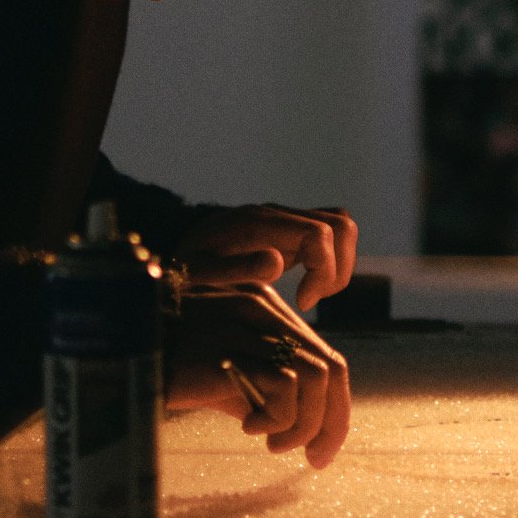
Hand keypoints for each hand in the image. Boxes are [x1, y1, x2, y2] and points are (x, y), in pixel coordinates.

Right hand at [166, 286, 351, 469]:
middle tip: (315, 458)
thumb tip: (298, 428)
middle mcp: (266, 311)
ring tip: (272, 442)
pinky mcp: (231, 349)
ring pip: (314, 378)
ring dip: (302, 423)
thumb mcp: (224, 374)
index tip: (322, 448)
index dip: (335, 407)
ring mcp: (250, 326)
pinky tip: (248, 429)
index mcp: (268, 310)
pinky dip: (276, 417)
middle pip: (330, 368)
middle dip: (331, 422)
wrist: (123, 350)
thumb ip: (264, 389)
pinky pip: (282, 386)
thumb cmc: (171, 364)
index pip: (325, 358)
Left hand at [176, 204, 356, 311]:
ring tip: (312, 294)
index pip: (319, 234)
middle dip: (337, 268)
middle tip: (310, 300)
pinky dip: (331, 261)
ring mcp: (287, 219)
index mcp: (258, 223)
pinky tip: (307, 286)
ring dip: (339, 264)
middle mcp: (278, 214)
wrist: (176, 252)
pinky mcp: (290, 230)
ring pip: (341, 226)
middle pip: (340, 225)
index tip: (303, 303)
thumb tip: (277, 263)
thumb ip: (234, 269)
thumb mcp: (197, 274)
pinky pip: (330, 235)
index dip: (323, 271)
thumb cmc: (183, 268)